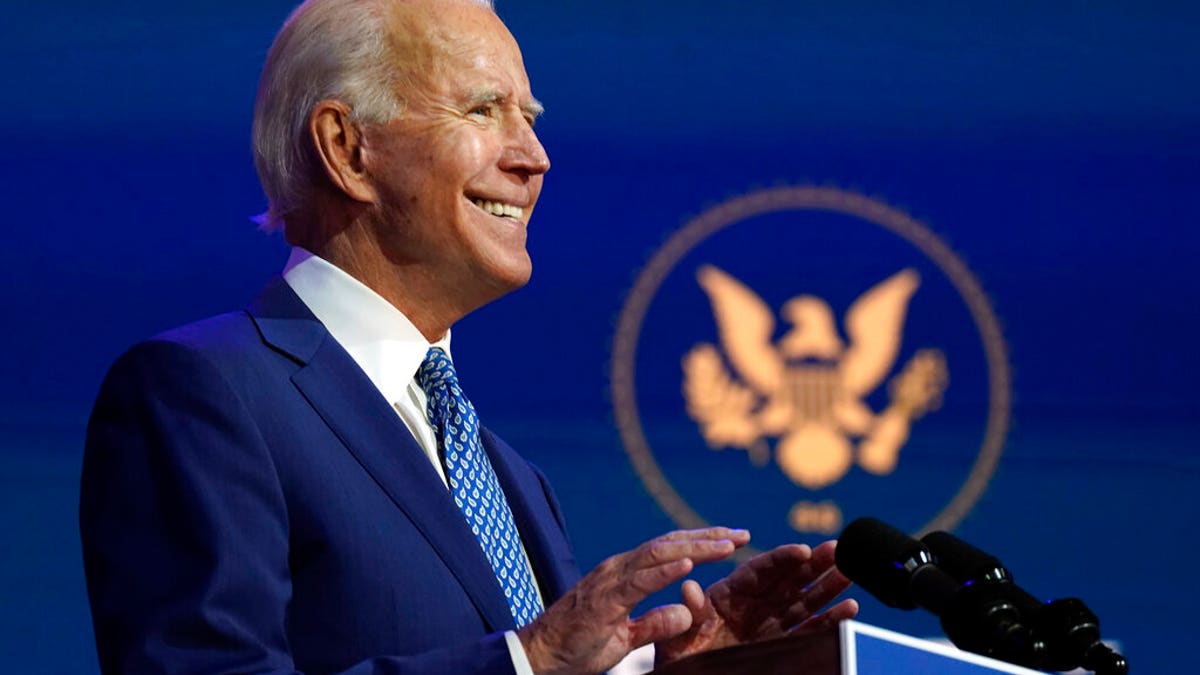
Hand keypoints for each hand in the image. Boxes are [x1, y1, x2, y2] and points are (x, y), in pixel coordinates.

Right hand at [519, 527, 750, 674]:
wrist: (539, 658)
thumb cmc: (578, 648)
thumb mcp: (626, 639)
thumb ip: (654, 624)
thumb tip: (686, 615)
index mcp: (625, 575)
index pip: (670, 550)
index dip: (703, 543)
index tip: (735, 540)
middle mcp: (618, 568)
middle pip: (670, 544)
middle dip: (709, 537)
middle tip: (744, 534)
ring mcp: (609, 580)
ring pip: (658, 554)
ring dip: (696, 547)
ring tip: (728, 544)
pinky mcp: (603, 600)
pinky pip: (638, 580)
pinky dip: (665, 570)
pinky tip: (689, 564)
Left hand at [655, 539, 858, 663]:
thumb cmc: (680, 657)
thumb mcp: (678, 635)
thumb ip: (690, 613)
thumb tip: (688, 588)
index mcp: (729, 595)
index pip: (759, 571)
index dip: (781, 559)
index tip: (801, 550)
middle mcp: (754, 606)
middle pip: (788, 580)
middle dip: (813, 564)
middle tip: (837, 549)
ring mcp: (770, 625)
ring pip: (804, 601)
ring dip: (828, 586)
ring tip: (850, 572)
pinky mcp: (781, 646)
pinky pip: (809, 630)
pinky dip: (830, 620)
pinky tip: (850, 609)